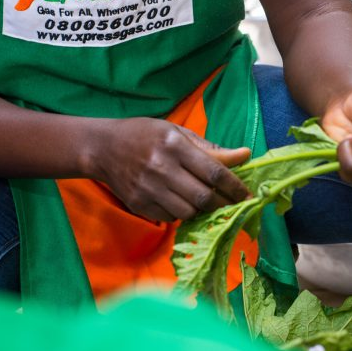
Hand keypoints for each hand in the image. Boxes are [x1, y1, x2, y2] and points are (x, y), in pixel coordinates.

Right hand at [88, 118, 250, 221]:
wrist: (103, 148)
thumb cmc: (145, 135)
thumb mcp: (177, 132)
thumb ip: (210, 148)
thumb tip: (245, 155)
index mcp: (174, 146)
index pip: (214, 171)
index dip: (235, 186)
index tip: (248, 194)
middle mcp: (161, 169)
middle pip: (204, 197)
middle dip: (224, 204)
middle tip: (234, 203)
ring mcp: (148, 189)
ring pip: (189, 212)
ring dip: (203, 210)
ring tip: (206, 201)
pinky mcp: (139, 205)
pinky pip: (171, 217)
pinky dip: (183, 213)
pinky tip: (182, 202)